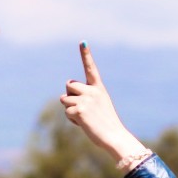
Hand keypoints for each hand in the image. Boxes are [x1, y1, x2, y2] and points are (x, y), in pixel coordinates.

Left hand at [60, 43, 147, 163]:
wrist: (114, 136)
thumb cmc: (106, 122)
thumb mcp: (98, 105)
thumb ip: (84, 96)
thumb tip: (63, 97)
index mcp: (98, 87)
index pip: (90, 68)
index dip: (86, 54)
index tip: (82, 42)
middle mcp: (92, 91)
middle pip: (68, 84)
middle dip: (69, 94)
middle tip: (80, 106)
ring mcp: (85, 100)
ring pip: (64, 99)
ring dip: (70, 108)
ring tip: (84, 116)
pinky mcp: (79, 110)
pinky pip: (66, 112)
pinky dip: (72, 119)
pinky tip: (83, 123)